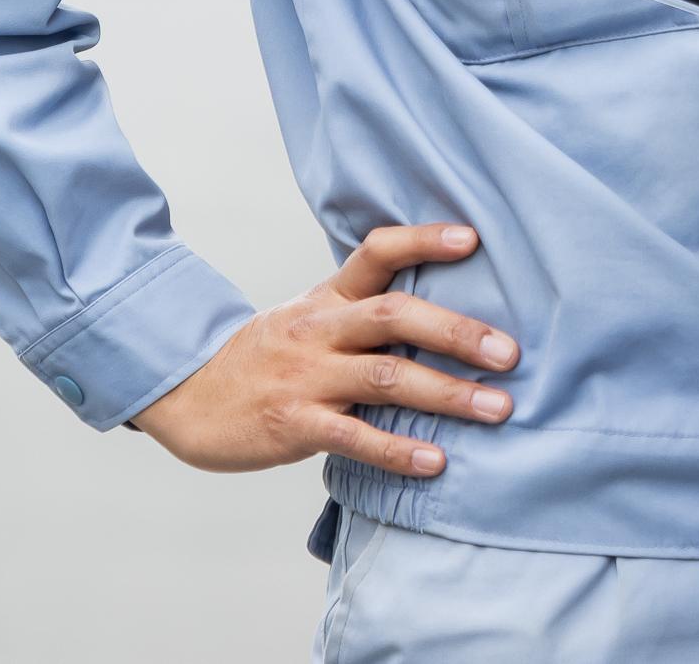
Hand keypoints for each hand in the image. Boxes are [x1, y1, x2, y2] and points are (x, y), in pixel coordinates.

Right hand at [132, 222, 519, 481]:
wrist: (187, 395)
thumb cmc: (269, 357)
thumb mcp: (310, 317)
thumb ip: (365, 309)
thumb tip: (445, 310)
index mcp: (328, 298)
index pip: (376, 252)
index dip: (423, 239)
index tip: (473, 238)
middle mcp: (320, 330)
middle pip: (394, 316)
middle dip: (457, 333)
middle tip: (510, 353)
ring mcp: (306, 377)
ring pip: (386, 378)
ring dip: (447, 394)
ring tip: (497, 408)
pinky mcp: (292, 425)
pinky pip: (353, 437)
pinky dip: (397, 450)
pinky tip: (436, 461)